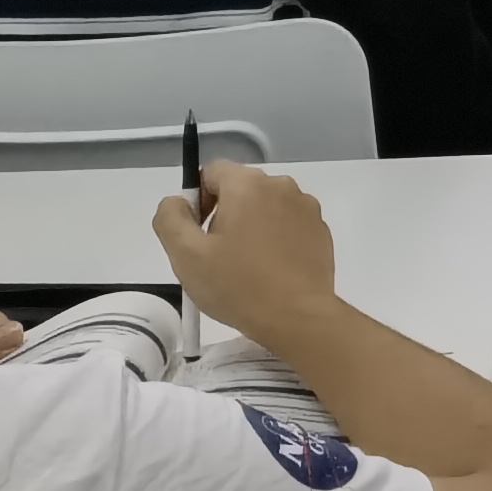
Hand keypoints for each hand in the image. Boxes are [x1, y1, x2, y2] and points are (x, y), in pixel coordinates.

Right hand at [156, 158, 341, 344]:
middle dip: (224, 215)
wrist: (298, 318)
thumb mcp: (186, 255)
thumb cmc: (238, 285)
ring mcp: (306, 208)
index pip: (213, 172)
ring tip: (246, 268)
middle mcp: (281, 185)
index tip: (199, 235)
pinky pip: (288, 225)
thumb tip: (178, 201)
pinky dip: (276, 239)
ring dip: (251, 227)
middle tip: (218, 256)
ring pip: (266, 207)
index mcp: (248, 184)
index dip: (198, 200)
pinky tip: (271, 272)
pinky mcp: (321, 231)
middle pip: (240, 189)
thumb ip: (170, 218)